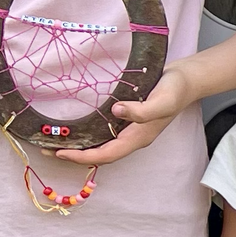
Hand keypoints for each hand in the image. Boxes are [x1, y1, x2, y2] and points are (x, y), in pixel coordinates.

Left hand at [57, 64, 196, 166]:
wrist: (187, 79)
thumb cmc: (175, 90)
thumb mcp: (162, 100)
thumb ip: (141, 109)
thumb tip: (116, 111)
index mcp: (138, 138)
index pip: (106, 155)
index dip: (82, 157)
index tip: (60, 152)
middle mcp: (132, 138)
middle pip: (100, 156)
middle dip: (75, 156)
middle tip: (48, 150)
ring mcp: (130, 130)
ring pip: (101, 146)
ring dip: (80, 147)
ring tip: (57, 142)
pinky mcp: (128, 120)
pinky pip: (105, 134)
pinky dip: (88, 135)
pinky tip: (77, 128)